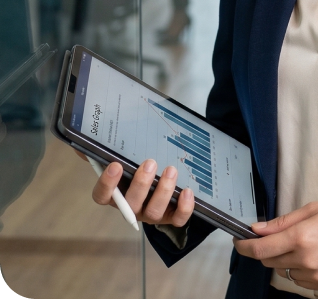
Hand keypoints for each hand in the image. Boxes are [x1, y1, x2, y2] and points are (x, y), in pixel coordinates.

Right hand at [77, 151, 193, 226]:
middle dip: (140, 184)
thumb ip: (106, 148)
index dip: (107, 184)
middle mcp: (131, 207)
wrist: (160, 175)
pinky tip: (187, 191)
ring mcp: (151, 212)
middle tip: (150, 163)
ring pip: (153, 212)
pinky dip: (184, 208)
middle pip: (130, 204)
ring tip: (170, 170)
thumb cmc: (136, 163)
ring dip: (163, 191)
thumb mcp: (123, 153)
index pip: (102, 196)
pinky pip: (177, 219)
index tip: (115, 165)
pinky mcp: (171, 215)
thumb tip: (87, 141)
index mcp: (115, 194)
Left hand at [234, 201, 317, 292]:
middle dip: (267, 248)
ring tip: (304, 243)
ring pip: (283, 271)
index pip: (262, 248)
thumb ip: (284, 221)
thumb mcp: (315, 208)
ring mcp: (314, 276)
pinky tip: (314, 255)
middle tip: (278, 235)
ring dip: (284, 259)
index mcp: (302, 236)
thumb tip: (259, 229)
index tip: (240, 241)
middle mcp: (305, 260)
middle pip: (269, 260)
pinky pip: (299, 280)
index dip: (245, 246)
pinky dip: (299, 269)